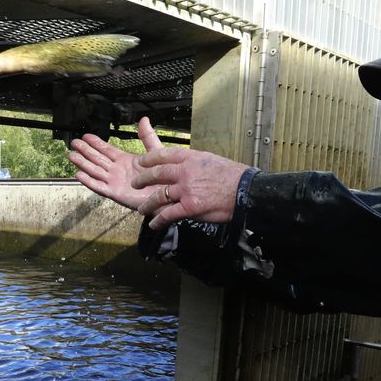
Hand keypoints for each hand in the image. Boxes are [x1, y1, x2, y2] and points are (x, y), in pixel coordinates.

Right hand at [68, 117, 163, 209]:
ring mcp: (114, 181)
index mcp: (124, 159)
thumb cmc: (162, 175)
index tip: (85, 136)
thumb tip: (144, 119)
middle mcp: (117, 170)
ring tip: (71, 156)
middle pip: (96, 158)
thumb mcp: (155, 152)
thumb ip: (147, 136)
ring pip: (94, 170)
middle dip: (85, 151)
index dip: (95, 142)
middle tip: (74, 143)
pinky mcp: (115, 193)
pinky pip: (99, 186)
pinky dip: (89, 181)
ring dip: (83, 163)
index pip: (106, 149)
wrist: (167, 193)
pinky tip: (79, 174)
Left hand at [132, 148, 248, 229]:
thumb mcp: (211, 160)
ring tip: (142, 209)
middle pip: (156, 173)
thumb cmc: (233, 176)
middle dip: (142, 179)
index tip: (141, 162)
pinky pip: (168, 214)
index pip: (163, 155)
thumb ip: (194, 163)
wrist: (246, 191)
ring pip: (158, 196)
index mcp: (190, 158)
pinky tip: (154, 224)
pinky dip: (159, 221)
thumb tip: (186, 166)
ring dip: (147, 204)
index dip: (149, 159)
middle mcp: (184, 172)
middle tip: (135, 183)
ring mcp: (186, 190)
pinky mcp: (189, 207)